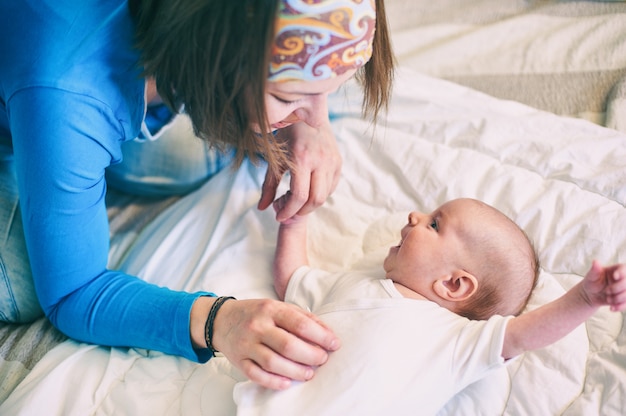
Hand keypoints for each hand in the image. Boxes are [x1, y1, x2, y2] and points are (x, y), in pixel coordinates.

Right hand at [211, 298, 339, 389]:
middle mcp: (258, 326)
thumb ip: (303, 317)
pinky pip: (256, 374)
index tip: (334, 344)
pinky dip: (273, 381)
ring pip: (273, 362)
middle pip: (288, 345)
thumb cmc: (256, 314)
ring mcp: (246, 344)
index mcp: (271, 309)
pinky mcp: (238, 360)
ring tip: (309, 373)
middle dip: (311, 355)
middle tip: (322, 360)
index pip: (300, 324)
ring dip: (295, 371)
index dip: (321, 336)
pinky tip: (287, 382)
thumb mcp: (278, 307)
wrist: (221, 320)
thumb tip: (327, 333)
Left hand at [258, 120, 341, 221]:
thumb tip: (261, 208)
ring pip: (325, 195)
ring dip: (310, 204)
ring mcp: (332, 161)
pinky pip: (331, 187)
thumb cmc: (286, 135)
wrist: (306, 113)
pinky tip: (307, 188)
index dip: (288, 211)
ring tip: (296, 199)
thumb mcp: (275, 160)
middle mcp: (320, 160)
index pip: (299, 196)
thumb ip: (269, 186)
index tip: (279, 216)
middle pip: (315, 200)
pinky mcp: (338, 161)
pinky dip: (319, 194)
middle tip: (288, 211)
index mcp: (302, 158)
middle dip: (301, 211)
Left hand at [582, 260, 625, 311]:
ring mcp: (625, 289)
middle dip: (618, 288)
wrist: (591, 295)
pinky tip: (612, 308)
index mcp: (617, 270)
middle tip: (607, 291)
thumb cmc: (591, 282)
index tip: (615, 276)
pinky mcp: (625, 298)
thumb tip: (595, 262)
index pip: (624, 269)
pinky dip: (620, 306)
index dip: (622, 273)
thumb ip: (594, 270)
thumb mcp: (591, 276)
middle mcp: (623, 279)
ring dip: (619, 298)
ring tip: (608, 299)